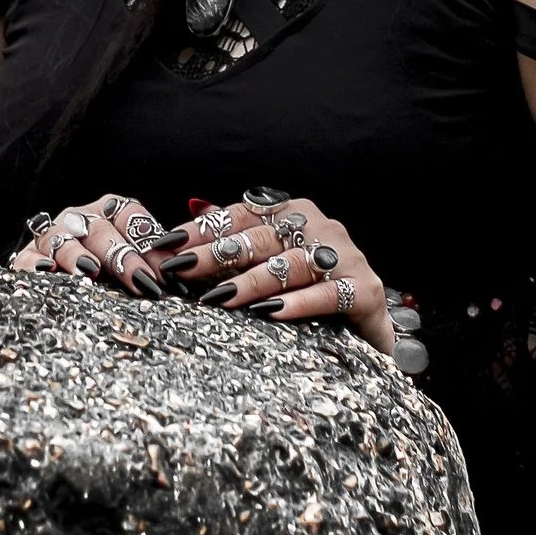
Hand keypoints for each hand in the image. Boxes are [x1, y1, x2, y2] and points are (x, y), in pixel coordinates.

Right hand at [9, 194, 168, 299]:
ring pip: (63, 239)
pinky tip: (47, 273)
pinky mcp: (29, 255)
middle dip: (123, 257)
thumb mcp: (135, 262)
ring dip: (77, 256)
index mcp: (110, 211)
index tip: (166, 270)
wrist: (62, 277)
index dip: (148, 242)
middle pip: (100, 229)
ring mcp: (53, 234)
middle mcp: (80, 217)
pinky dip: (36, 265)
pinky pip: (29, 258)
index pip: (129, 214)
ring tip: (91, 272)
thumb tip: (182, 271)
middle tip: (141, 282)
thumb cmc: (110, 270)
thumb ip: (156, 261)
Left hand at [156, 188, 399, 357]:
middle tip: (178, 270)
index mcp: (294, 213)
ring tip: (218, 298)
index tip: (165, 245)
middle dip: (214, 255)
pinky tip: (270, 313)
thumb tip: (192, 207)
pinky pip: (328, 294)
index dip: (202, 230)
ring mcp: (346, 256)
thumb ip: (237, 236)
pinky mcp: (365, 289)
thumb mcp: (272, 260)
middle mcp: (320, 226)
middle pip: (260, 238)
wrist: (370, 327)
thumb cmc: (313, 289)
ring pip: (291, 265)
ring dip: (252, 281)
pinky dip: (299, 303)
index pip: (240, 216)